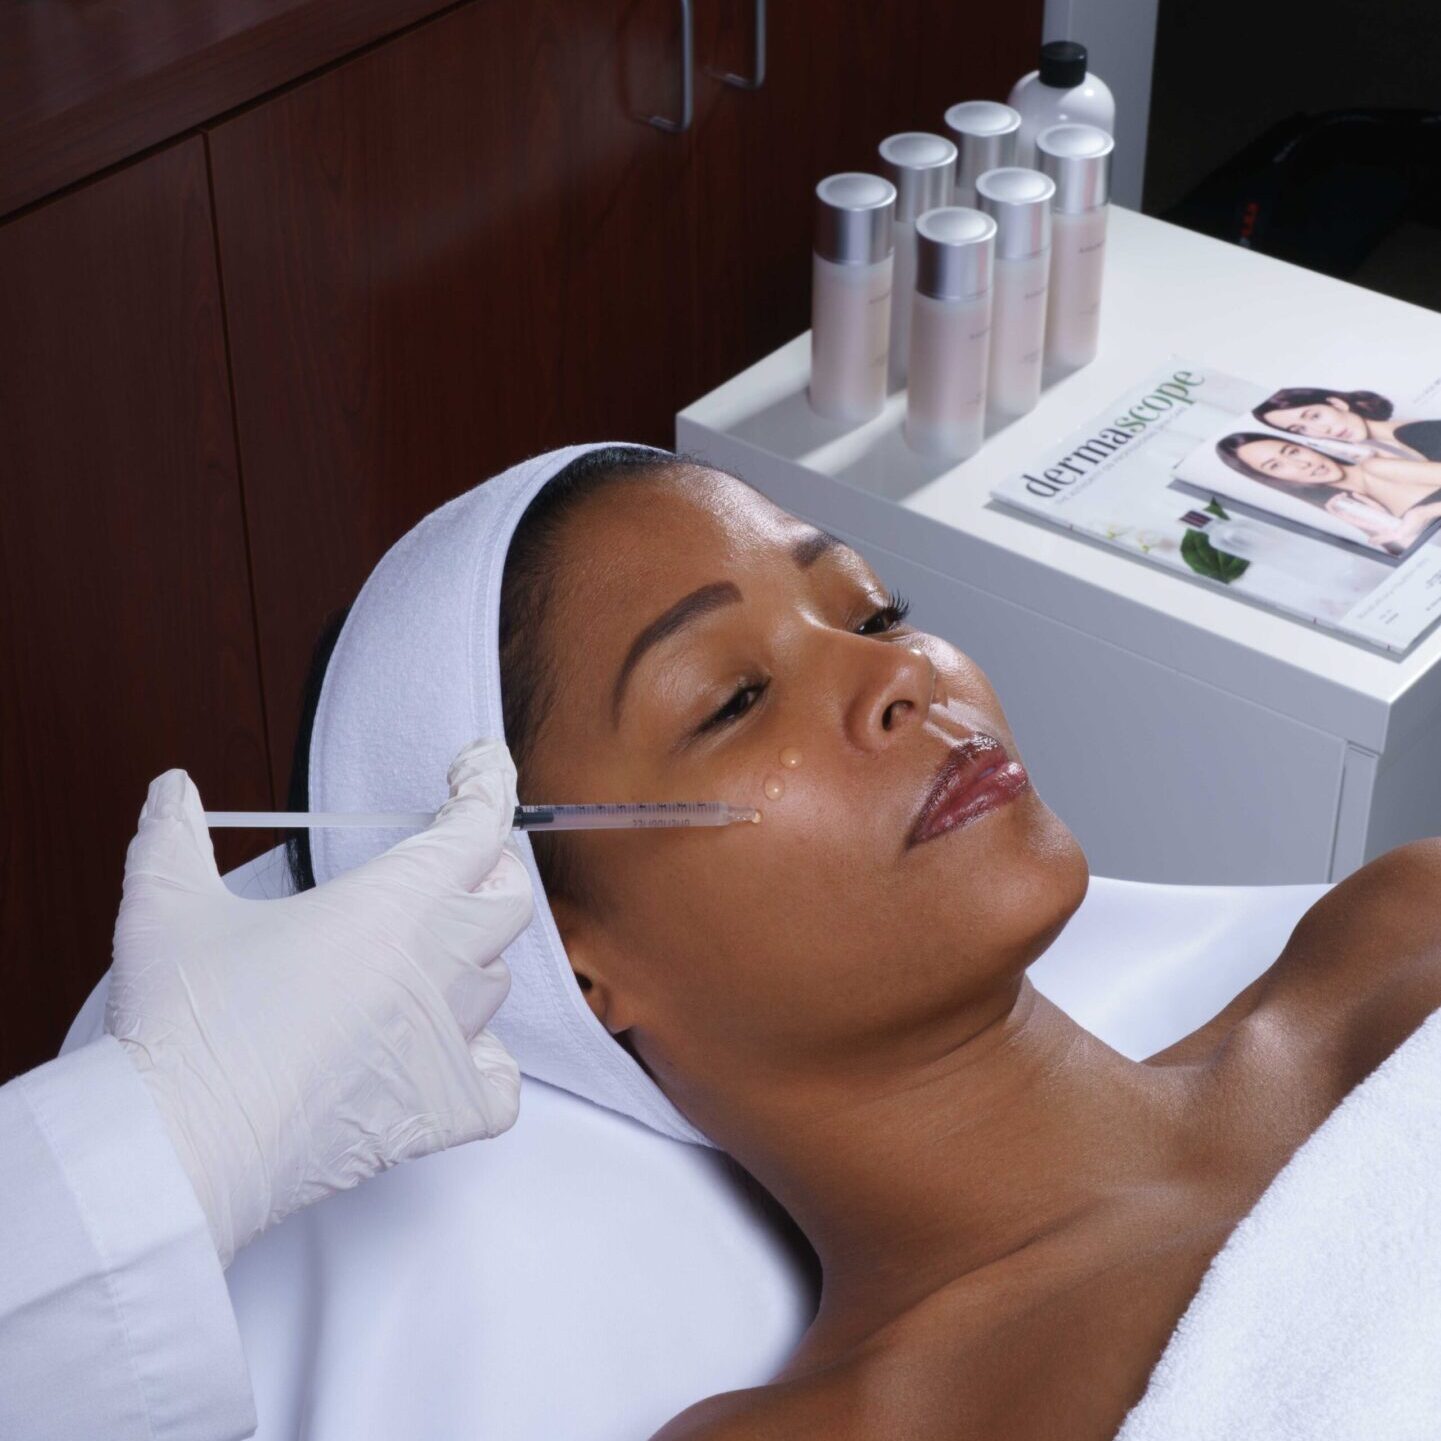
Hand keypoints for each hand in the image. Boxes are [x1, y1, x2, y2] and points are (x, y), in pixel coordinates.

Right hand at [106, 738, 532, 1267]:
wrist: (179, 1149)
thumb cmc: (184, 1024)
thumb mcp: (167, 906)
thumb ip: (175, 834)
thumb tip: (171, 788)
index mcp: (395, 906)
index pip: (477, 827)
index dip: (485, 785)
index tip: (475, 767)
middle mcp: (438, 967)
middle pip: (508, 900)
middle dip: (487, 871)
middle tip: (448, 863)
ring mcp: (449, 1043)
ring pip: (496, 984)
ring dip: (469, 961)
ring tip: (421, 957)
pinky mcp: (442, 1113)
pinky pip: (501, 1083)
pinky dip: (486, 1065)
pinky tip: (451, 1054)